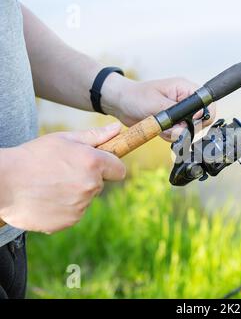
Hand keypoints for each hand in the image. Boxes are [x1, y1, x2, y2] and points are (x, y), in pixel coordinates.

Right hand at [0, 123, 125, 233]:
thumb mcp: (63, 139)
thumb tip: (117, 129)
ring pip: (85, 200)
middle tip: (60, 172)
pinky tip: (45, 199)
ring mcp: (80, 207)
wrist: (2, 182)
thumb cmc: (33, 156)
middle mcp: (91, 186)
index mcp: (93, 163)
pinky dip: (62, 209)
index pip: (119, 170)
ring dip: (73, 194)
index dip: (110, 167)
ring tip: (49, 186)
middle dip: (86, 178)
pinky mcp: (68, 222)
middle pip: (99, 184)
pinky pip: (72, 214)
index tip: (99, 165)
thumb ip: (95, 136)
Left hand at [102, 76, 215, 141]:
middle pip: (201, 121)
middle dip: (186, 128)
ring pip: (189, 131)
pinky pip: (179, 136)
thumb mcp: (155, 103)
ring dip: (175, 134)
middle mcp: (186, 102)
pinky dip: (169, 136)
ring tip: (159, 126)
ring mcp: (180, 114)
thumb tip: (189, 127)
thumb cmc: (136, 96)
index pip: (207, 103)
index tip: (188, 122)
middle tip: (170, 127)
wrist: (121, 104)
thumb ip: (173, 116)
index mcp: (186, 89)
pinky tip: (157, 129)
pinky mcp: (173, 124)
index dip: (203, 116)